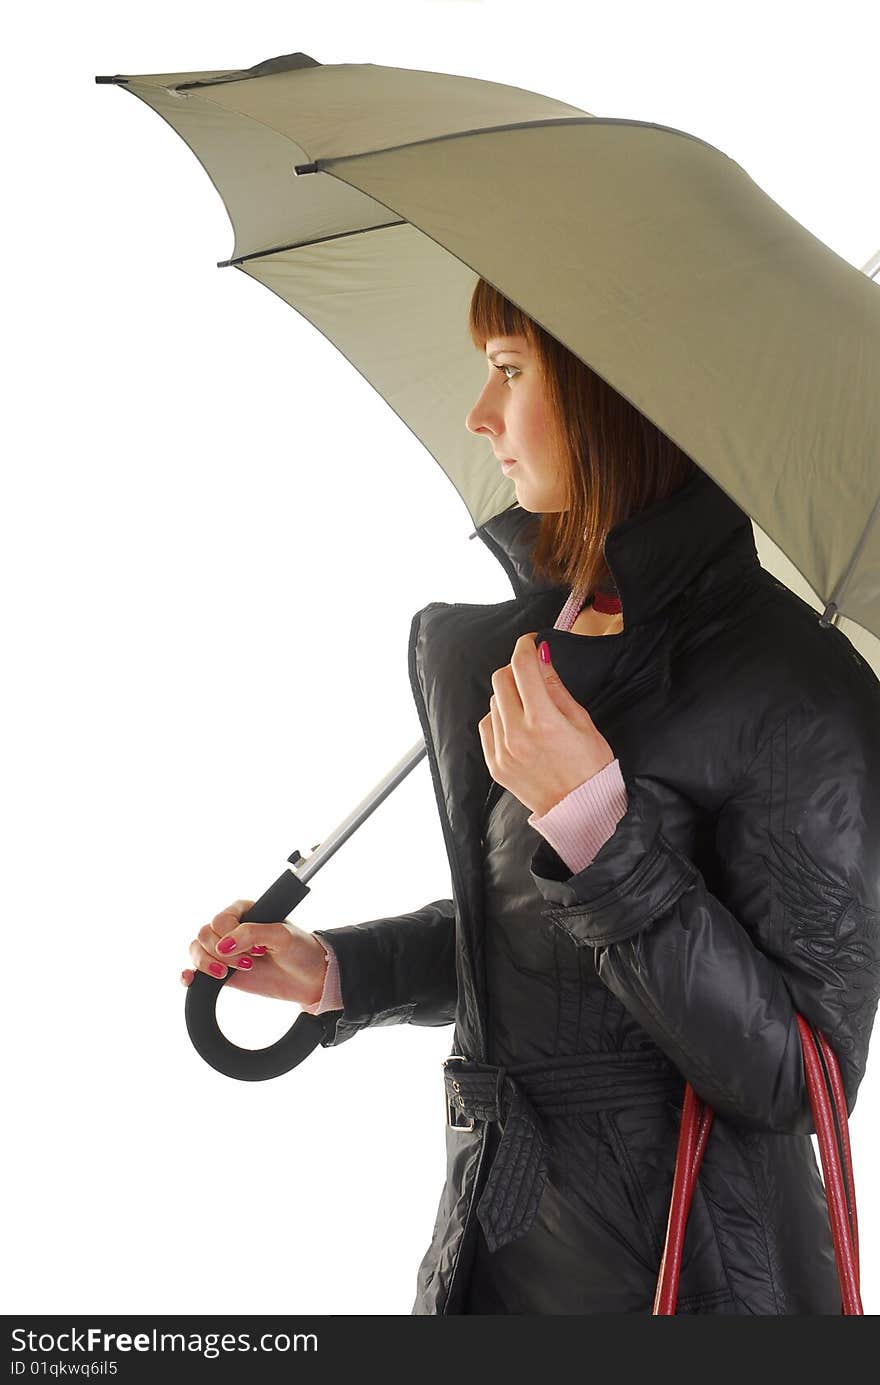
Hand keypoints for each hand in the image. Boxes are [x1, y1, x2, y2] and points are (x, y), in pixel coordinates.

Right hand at [180, 899, 328, 1006]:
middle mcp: (231, 929)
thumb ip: (252, 934)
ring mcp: (225, 951)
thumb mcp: (282, 936)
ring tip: (228, 973)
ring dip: (207, 963)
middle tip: (248, 963)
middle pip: (204, 934)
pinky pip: (195, 970)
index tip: (256, 950)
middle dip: (222, 953)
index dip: (232, 937)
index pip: (220, 919)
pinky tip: (191, 978)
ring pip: (196, 950)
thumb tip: (223, 946)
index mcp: (245, 911)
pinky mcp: (222, 972)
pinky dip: (189, 974)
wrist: (310, 979)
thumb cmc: (301, 950)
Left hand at [477, 633, 615, 817]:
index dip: (525, 647)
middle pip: (501, 679)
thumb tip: (539, 656)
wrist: (581, 809)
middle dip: (516, 669)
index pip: (522, 667)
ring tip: (531, 709)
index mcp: (543, 721)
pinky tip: (518, 727)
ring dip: (509, 696)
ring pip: (493, 702)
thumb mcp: (581, 720)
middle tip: (532, 674)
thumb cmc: (590, 765)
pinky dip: (499, 719)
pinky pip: (487, 726)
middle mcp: (517, 735)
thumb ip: (555, 687)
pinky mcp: (494, 764)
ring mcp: (502, 751)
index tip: (530, 643)